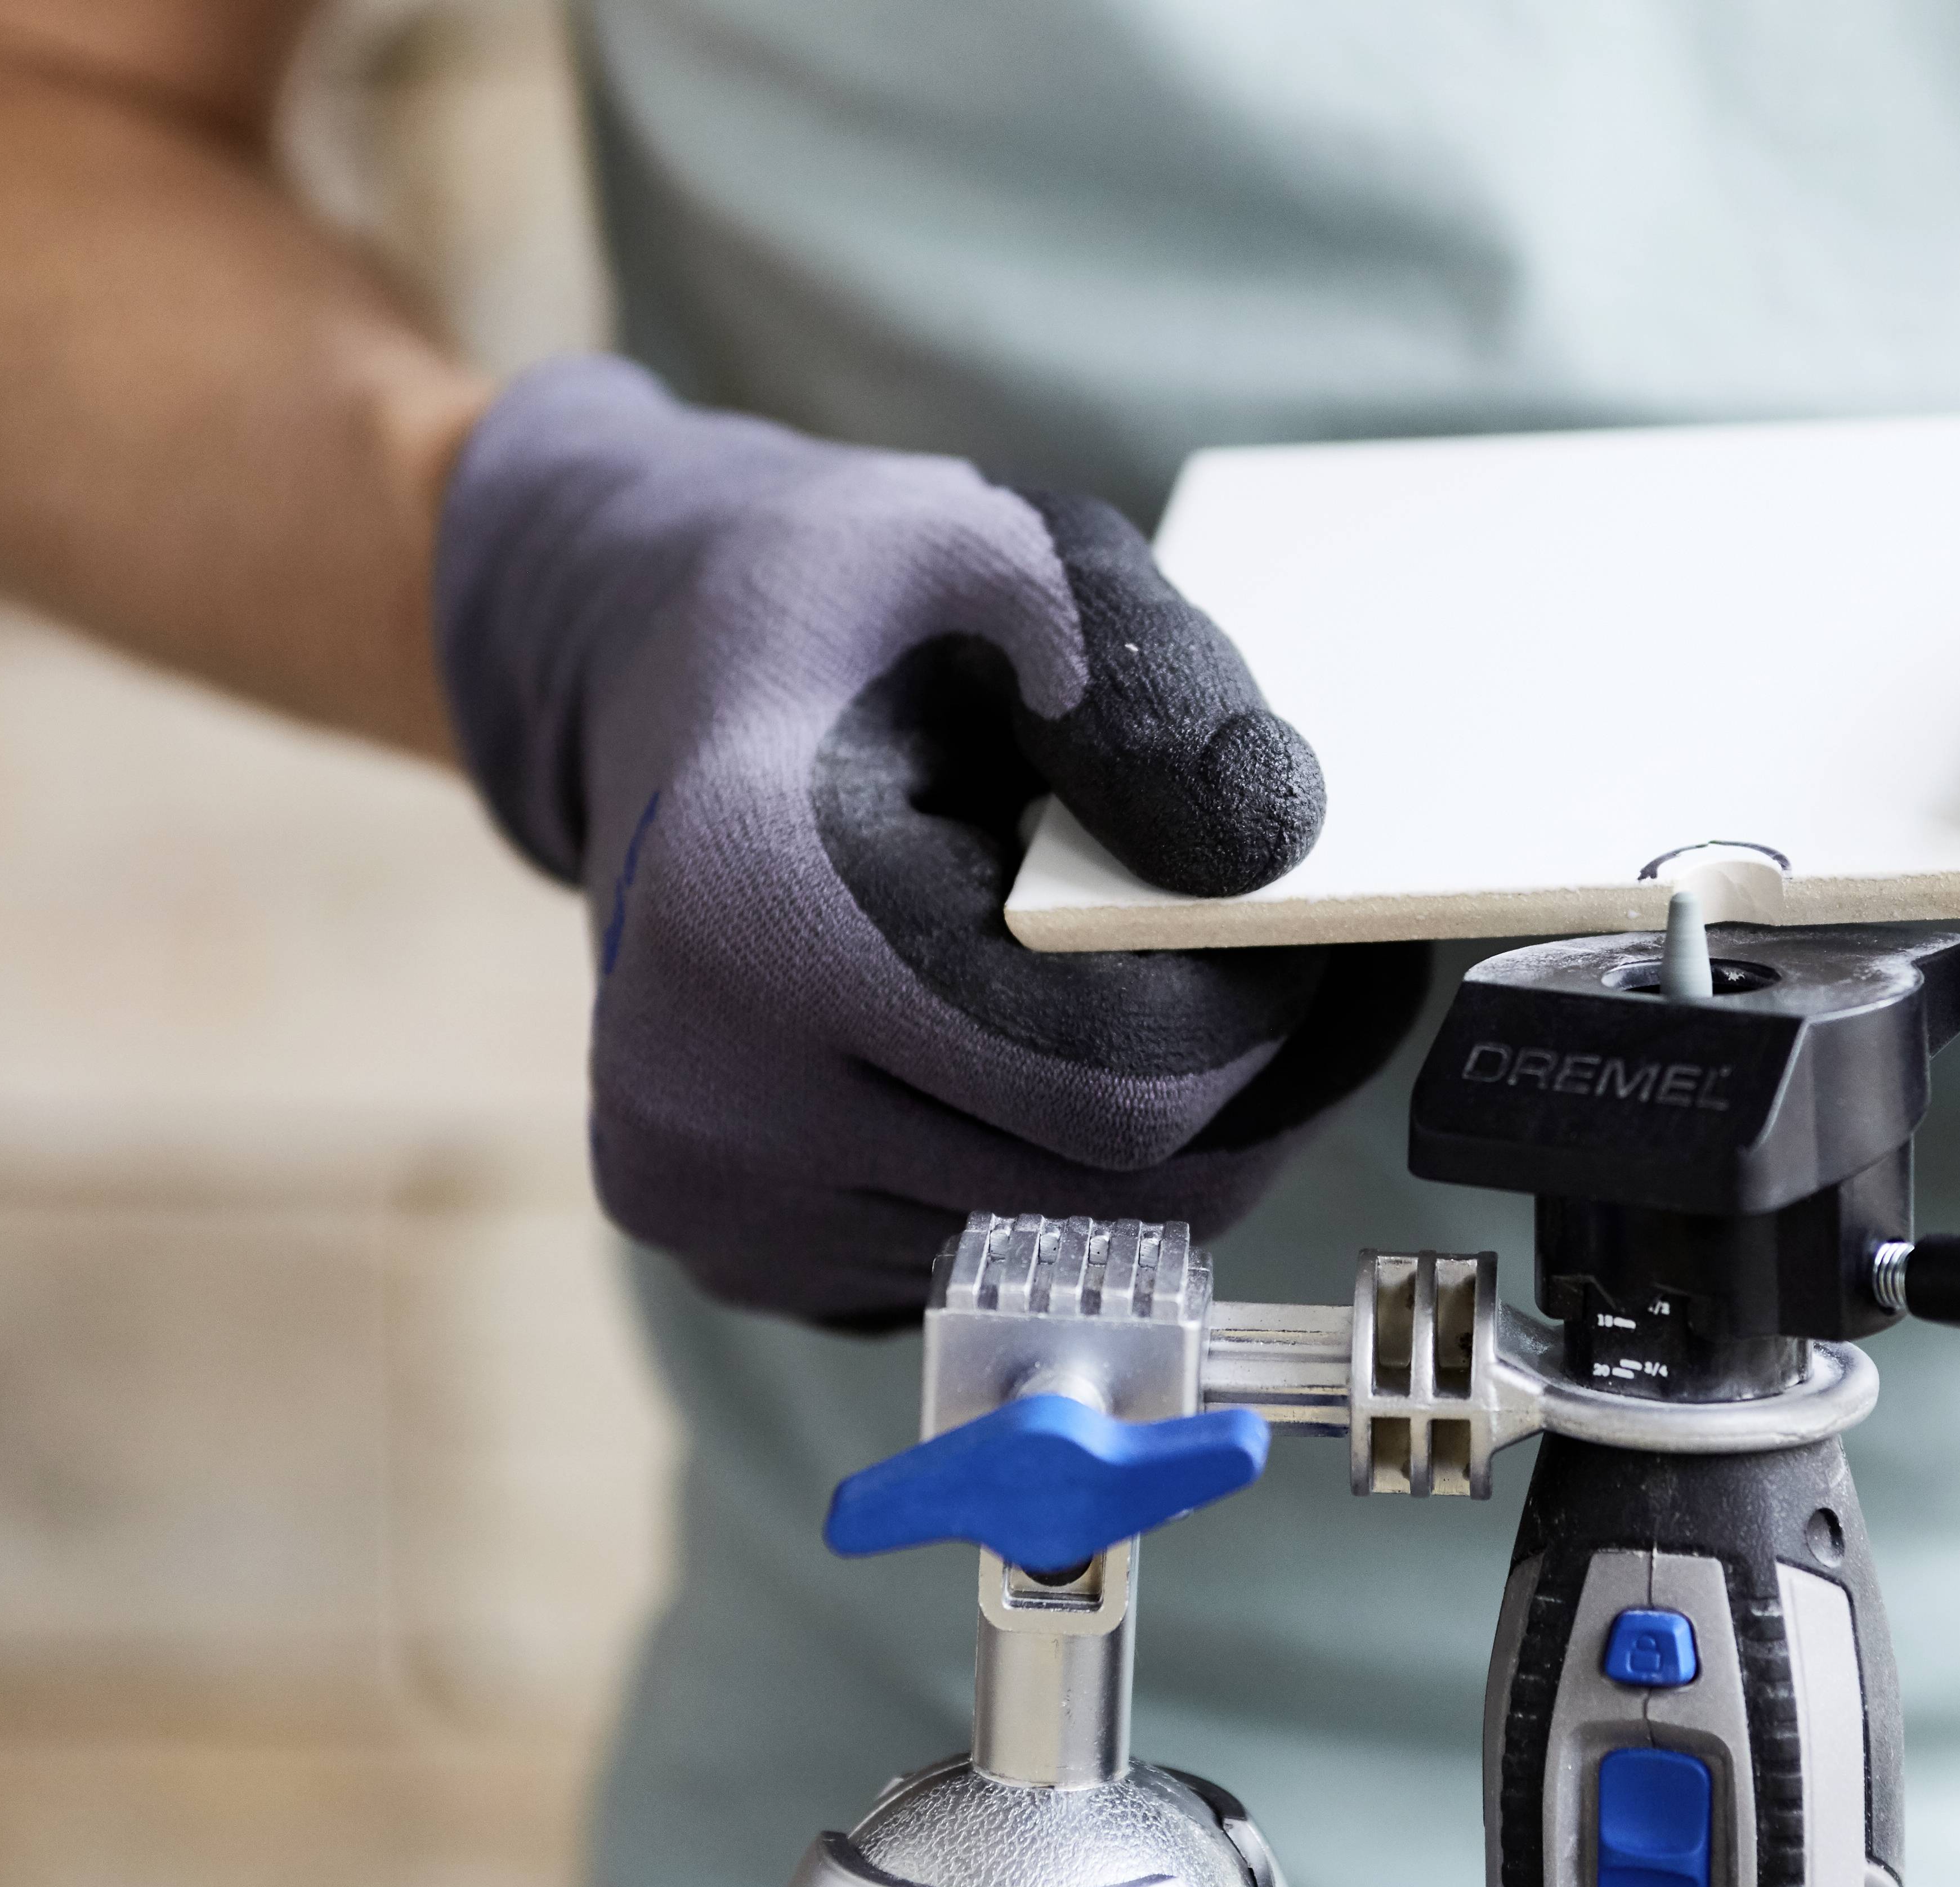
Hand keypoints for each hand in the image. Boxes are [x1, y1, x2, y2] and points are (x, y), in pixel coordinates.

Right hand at [432, 357, 1421, 1321]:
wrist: (651, 675)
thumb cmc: (848, 606)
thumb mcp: (1009, 556)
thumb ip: (1150, 684)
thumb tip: (1273, 852)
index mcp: (757, 915)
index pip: (1122, 1078)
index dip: (1265, 1013)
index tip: (1308, 918)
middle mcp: (703, 1096)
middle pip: (1111, 1197)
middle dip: (1248, 1094)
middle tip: (1304, 976)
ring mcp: (708, 1202)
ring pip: (1061, 1245)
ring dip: (1162, 1139)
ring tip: (1169, 987)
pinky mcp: (732, 1253)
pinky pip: (980, 1258)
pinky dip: (1057, 1172)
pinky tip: (1047, 1044)